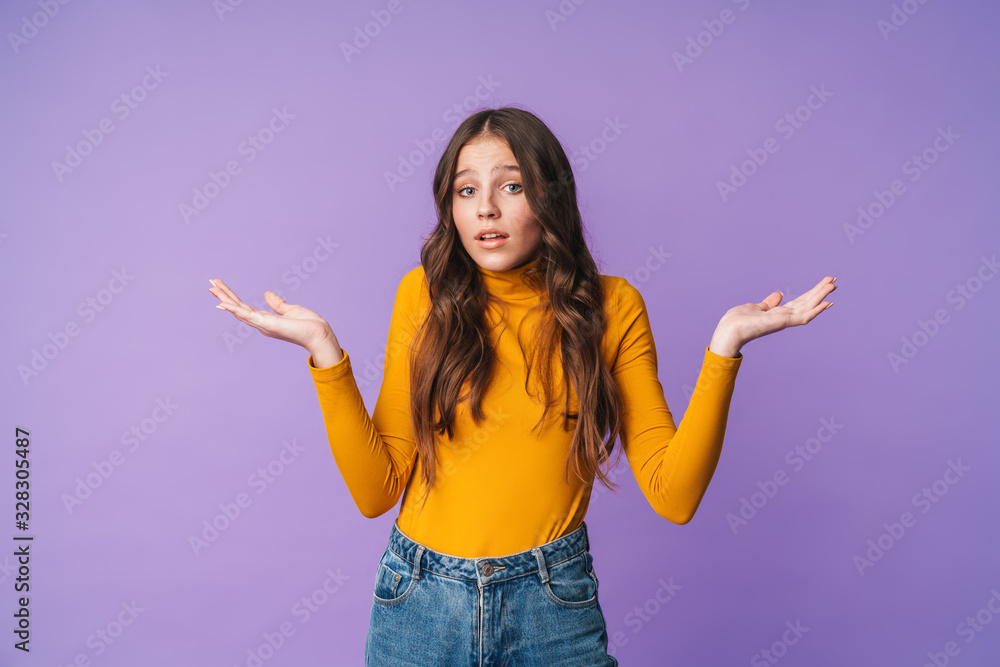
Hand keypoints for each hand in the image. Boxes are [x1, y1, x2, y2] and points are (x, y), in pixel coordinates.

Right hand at [208, 279, 337, 353]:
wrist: (320, 335)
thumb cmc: (309, 325)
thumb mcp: (290, 310)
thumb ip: (277, 304)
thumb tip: (266, 294)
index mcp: (265, 320)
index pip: (244, 307)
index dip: (232, 298)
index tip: (220, 288)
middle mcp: (261, 324)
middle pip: (237, 308)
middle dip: (224, 296)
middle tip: (210, 284)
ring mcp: (263, 325)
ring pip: (239, 310)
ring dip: (225, 299)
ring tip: (212, 287)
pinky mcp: (268, 325)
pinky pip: (248, 316)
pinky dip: (235, 310)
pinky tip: (223, 303)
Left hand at [711, 276, 837, 355]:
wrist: (730, 330)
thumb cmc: (739, 321)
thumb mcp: (756, 307)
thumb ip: (769, 303)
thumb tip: (779, 294)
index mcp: (779, 313)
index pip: (800, 302)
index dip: (813, 294)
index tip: (824, 284)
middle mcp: (784, 317)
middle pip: (807, 302)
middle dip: (821, 292)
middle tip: (834, 280)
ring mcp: (785, 320)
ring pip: (808, 307)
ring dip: (821, 296)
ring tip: (834, 285)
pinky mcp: (783, 322)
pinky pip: (803, 316)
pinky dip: (815, 310)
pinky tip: (826, 303)